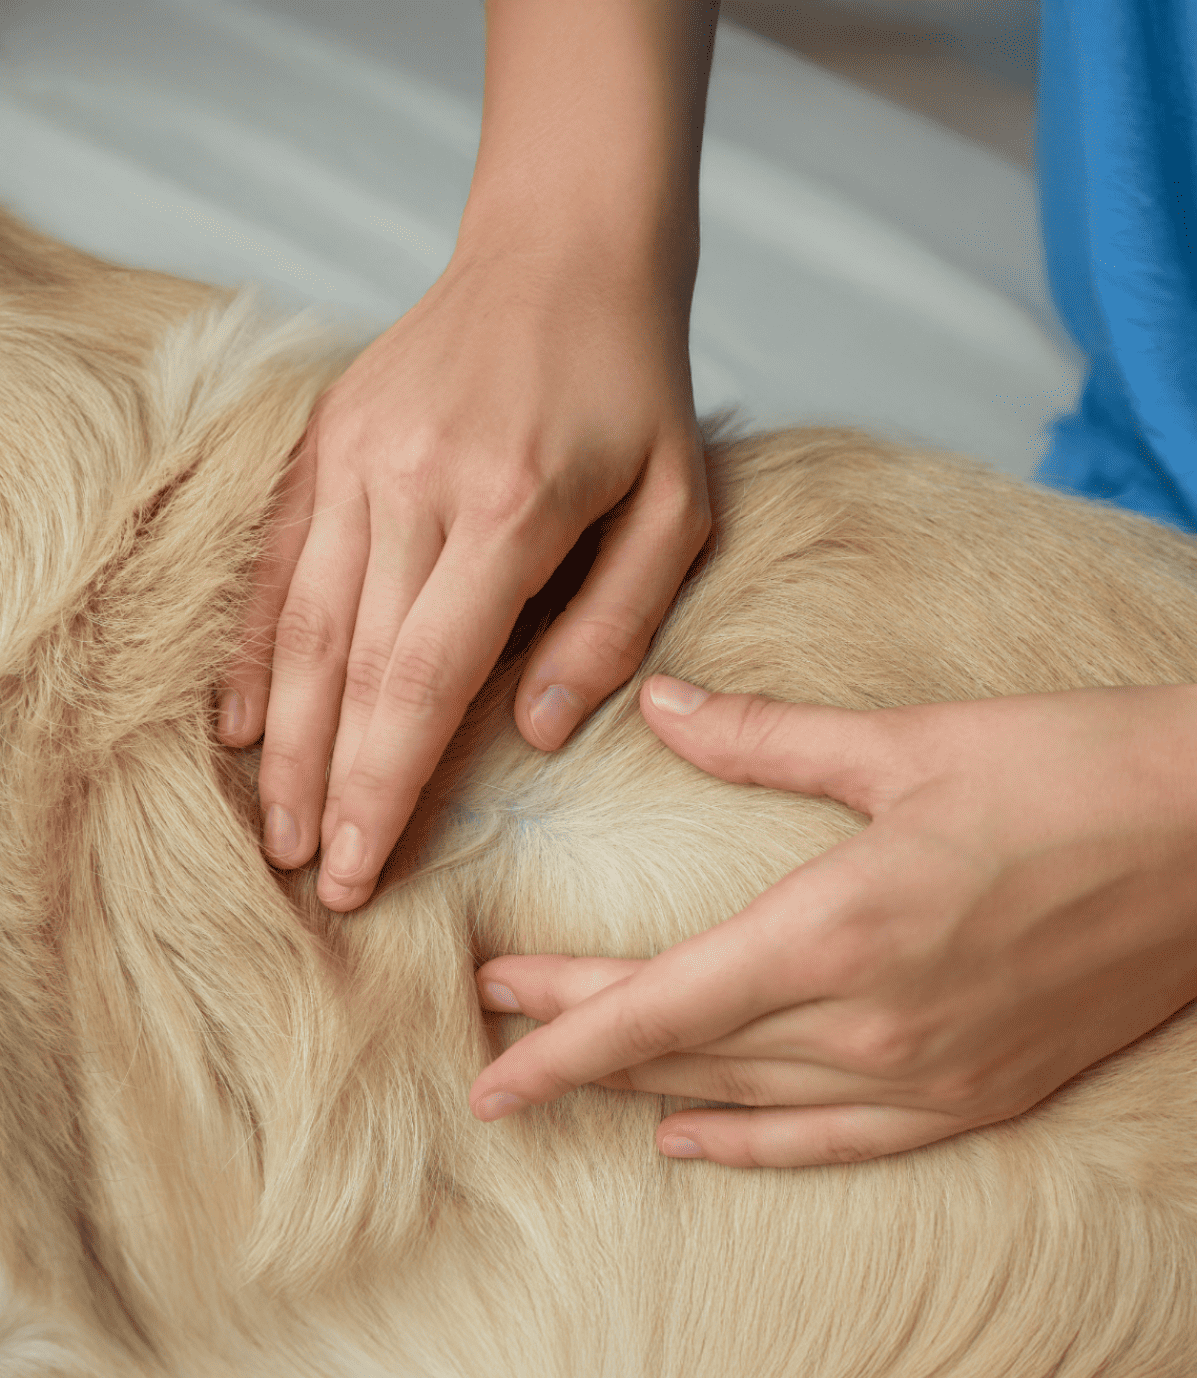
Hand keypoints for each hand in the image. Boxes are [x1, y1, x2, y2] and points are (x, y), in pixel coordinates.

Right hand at [214, 239, 707, 909]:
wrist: (563, 250)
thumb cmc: (636, 391)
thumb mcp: (675, 506)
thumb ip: (613, 625)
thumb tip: (536, 733)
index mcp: (513, 504)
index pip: (428, 675)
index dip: (388, 781)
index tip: (364, 868)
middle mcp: (416, 481)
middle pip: (352, 663)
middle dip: (327, 783)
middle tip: (314, 876)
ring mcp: (358, 455)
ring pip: (300, 621)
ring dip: (283, 735)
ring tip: (274, 826)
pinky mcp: (326, 440)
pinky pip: (277, 560)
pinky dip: (255, 646)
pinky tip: (242, 721)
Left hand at [470, 677, 1196, 1165]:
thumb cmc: (1066, 770)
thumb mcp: (903, 743)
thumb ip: (760, 736)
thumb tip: (656, 704)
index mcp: (836, 930)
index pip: (659, 1007)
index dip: (561, 1038)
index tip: (483, 1064)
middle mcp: (869, 1024)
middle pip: (685, 1053)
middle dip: (582, 1043)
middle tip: (498, 1033)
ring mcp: (926, 1075)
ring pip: (746, 1101)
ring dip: (648, 1090)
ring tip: (571, 1078)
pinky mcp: (976, 1094)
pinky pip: (834, 1141)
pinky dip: (751, 1145)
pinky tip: (690, 1141)